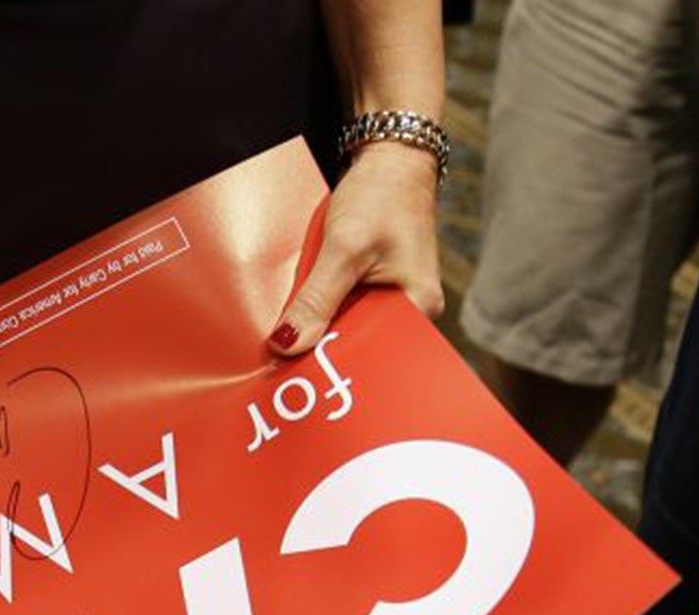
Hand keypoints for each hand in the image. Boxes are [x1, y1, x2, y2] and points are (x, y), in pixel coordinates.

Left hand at [269, 142, 444, 355]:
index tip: (295, 372)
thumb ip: (316, 299)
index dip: (336, 364)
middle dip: (324, 349)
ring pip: (348, 328)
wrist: (390, 158)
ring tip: (289, 338)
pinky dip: (322, 311)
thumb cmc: (381, 194)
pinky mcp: (374, 288)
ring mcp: (392, 300)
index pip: (375, 355)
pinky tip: (303, 313)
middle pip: (360, 346)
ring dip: (320, 329)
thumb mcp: (343, 247)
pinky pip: (344, 310)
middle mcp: (409, 310)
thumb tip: (288, 345)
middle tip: (282, 360)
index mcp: (417, 307)